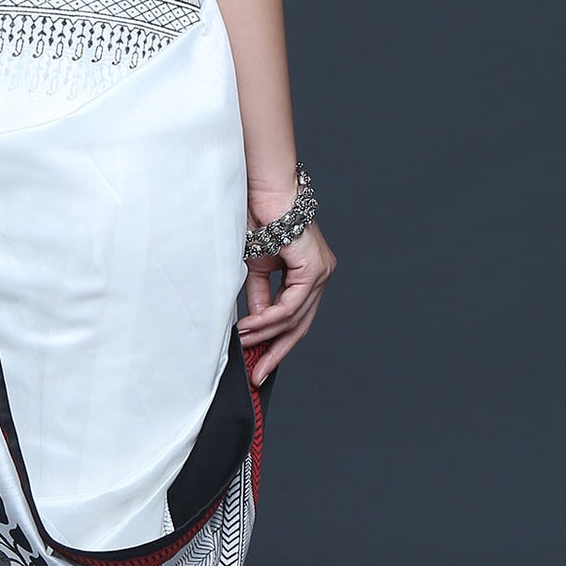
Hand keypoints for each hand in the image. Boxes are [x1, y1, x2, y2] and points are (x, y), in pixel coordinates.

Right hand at [237, 212, 335, 383]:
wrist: (263, 192)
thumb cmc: (258, 220)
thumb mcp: (255, 268)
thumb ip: (259, 296)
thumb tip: (255, 324)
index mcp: (309, 274)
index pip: (297, 318)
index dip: (277, 342)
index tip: (258, 362)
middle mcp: (320, 275)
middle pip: (302, 325)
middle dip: (277, 352)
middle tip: (259, 374)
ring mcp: (321, 272)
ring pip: (296, 318)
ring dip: (267, 335)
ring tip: (244, 346)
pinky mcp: (314, 269)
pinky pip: (292, 305)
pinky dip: (269, 319)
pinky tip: (250, 327)